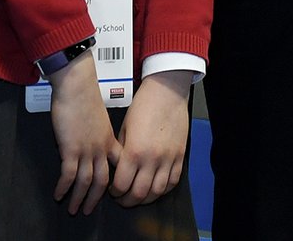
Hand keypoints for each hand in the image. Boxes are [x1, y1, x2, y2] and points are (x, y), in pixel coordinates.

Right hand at [48, 53, 118, 214]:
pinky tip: (58, 194)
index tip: (110, 191)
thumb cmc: (84, 94)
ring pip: (86, 182)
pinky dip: (64, 188)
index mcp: (109, 139)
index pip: (116, 166)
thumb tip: (88, 139)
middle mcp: (101, 148)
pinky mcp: (71, 148)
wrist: (76, 84)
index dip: (114, 180)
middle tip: (88, 210)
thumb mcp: (97, 116)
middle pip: (102, 181)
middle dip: (95, 198)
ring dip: (78, 198)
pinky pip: (68, 175)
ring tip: (73, 209)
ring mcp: (87, 149)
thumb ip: (96, 131)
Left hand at [112, 71, 191, 205]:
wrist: (166, 92)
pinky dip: (163, 190)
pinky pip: (173, 182)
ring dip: (145, 199)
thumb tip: (117, 170)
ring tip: (138, 197)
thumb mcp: (124, 128)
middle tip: (122, 199)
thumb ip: (120, 152)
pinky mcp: (180, 156)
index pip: (122, 184)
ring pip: (157, 192)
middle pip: (139, 193)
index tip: (112, 191)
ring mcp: (168, 159)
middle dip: (127, 201)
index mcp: (134, 151)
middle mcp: (152, 158)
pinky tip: (156, 188)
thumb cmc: (144, 105)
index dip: (114, 192)